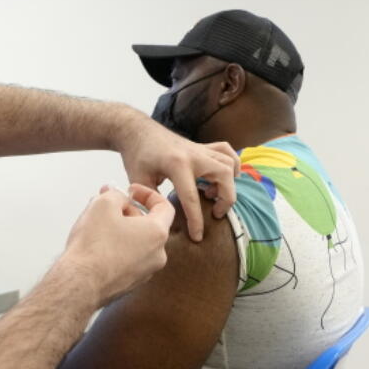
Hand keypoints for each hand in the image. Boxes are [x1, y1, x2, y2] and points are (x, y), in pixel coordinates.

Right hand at [60, 184, 173, 304]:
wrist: (80, 284)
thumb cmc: (94, 247)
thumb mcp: (103, 204)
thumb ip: (116, 194)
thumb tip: (117, 197)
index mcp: (157, 234)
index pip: (164, 207)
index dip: (147, 194)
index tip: (130, 191)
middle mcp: (157, 255)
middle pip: (148, 224)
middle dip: (127, 211)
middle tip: (106, 204)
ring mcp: (144, 272)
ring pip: (137, 242)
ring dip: (121, 229)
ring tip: (97, 223)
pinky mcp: (130, 283)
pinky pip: (128, 259)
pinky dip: (117, 248)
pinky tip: (97, 245)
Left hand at [117, 118, 239, 241]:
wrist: (137, 131)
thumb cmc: (136, 157)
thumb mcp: (138, 181)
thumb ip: (151, 202)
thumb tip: (163, 222)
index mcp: (176, 164)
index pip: (192, 198)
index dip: (196, 221)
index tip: (198, 237)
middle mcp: (193, 154)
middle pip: (223, 175)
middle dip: (225, 199)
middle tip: (214, 213)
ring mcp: (199, 148)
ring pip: (229, 163)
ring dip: (228, 183)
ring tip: (212, 195)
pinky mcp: (202, 146)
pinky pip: (226, 151)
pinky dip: (232, 165)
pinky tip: (223, 178)